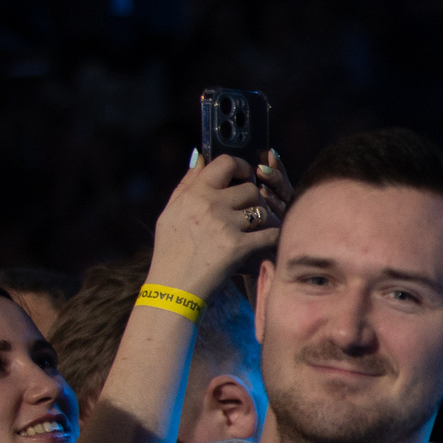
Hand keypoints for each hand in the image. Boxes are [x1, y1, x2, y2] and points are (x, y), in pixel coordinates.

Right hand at [151, 150, 292, 294]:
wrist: (173, 286)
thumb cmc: (172, 249)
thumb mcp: (171, 211)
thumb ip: (188, 183)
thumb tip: (201, 156)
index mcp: (194, 193)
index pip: (225, 163)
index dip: (241, 166)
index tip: (245, 175)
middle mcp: (209, 205)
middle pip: (250, 188)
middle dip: (254, 199)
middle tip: (250, 210)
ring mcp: (224, 225)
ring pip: (262, 209)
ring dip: (264, 218)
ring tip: (255, 228)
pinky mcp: (238, 246)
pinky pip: (269, 232)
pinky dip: (271, 236)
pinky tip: (264, 242)